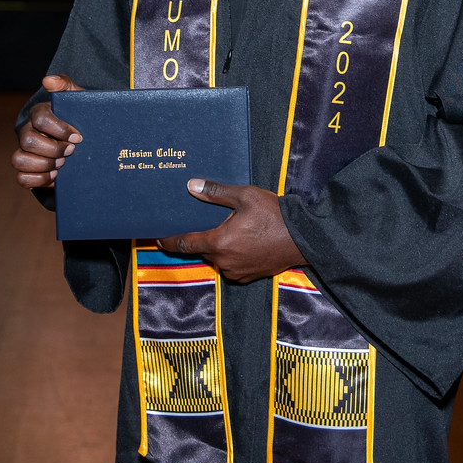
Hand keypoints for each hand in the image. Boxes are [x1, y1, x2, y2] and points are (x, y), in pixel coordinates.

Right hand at [13, 74, 84, 191]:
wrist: (84, 140)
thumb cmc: (79, 117)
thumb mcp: (77, 99)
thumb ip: (65, 85)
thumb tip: (48, 80)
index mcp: (39, 114)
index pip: (40, 119)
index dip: (59, 129)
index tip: (78, 137)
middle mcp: (28, 132)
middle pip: (28, 141)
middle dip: (52, 149)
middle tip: (70, 152)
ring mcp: (25, 152)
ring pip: (19, 160)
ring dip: (43, 165)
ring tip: (62, 165)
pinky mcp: (28, 170)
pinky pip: (22, 179)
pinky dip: (38, 180)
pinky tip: (55, 177)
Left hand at [158, 180, 305, 283]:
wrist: (303, 238)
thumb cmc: (274, 215)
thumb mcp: (245, 196)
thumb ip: (216, 192)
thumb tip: (191, 185)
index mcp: (219, 242)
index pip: (185, 244)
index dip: (169, 241)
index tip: (158, 239)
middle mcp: (224, 261)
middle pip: (203, 249)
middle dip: (204, 237)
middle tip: (213, 223)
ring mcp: (236, 271)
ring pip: (218, 258)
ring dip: (220, 247)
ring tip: (234, 231)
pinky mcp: (248, 276)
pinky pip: (231, 266)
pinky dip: (232, 255)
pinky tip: (245, 242)